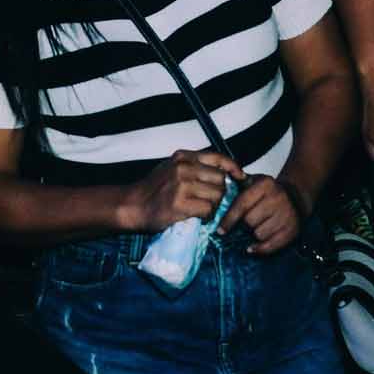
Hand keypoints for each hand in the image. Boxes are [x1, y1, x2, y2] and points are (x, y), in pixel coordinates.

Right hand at [122, 149, 243, 230]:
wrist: (132, 205)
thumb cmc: (153, 189)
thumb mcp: (171, 167)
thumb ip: (193, 166)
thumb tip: (222, 173)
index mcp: (183, 157)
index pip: (218, 158)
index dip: (233, 167)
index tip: (241, 177)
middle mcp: (183, 167)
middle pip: (220, 179)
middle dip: (221, 192)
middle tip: (212, 201)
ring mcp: (182, 185)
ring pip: (216, 195)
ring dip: (214, 206)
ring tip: (203, 209)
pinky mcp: (180, 204)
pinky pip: (208, 210)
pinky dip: (207, 216)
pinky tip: (198, 217)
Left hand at [218, 174, 303, 254]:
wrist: (294, 196)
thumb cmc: (267, 192)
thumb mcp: (253, 181)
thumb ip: (236, 182)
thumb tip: (224, 185)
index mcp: (265, 184)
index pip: (242, 204)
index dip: (229, 219)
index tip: (220, 230)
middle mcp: (278, 198)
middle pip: (250, 221)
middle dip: (243, 225)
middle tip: (243, 225)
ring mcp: (287, 214)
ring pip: (259, 234)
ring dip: (253, 234)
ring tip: (254, 229)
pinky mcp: (293, 229)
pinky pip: (272, 245)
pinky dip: (261, 248)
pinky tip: (253, 246)